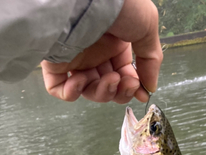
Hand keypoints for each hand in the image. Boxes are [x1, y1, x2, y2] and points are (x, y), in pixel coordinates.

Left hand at [41, 0, 162, 103]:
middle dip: (118, 92)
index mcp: (114, 44)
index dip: (132, 88)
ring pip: (87, 90)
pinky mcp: (54, 61)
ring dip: (101, 93)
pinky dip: (70, 93)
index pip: (123, 75)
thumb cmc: (120, 4)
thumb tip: (150, 87)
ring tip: (109, 79)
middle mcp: (94, 52)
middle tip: (125, 84)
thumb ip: (151, 60)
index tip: (141, 94)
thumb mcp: (147, 27)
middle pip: (106, 87)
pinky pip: (58, 88)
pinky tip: (80, 82)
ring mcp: (74, 58)